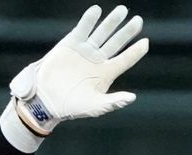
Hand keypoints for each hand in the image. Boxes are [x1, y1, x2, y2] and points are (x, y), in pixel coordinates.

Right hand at [9, 5, 148, 134]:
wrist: (46, 99)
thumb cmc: (71, 107)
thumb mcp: (95, 107)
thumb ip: (113, 102)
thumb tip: (132, 97)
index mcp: (107, 74)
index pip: (126, 59)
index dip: (136, 51)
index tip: (145, 42)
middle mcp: (98, 60)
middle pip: (116, 42)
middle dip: (127, 31)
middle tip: (138, 20)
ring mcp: (85, 50)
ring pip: (102, 33)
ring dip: (112, 22)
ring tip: (122, 10)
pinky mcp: (70, 44)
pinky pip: (82, 29)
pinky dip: (89, 20)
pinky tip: (96, 10)